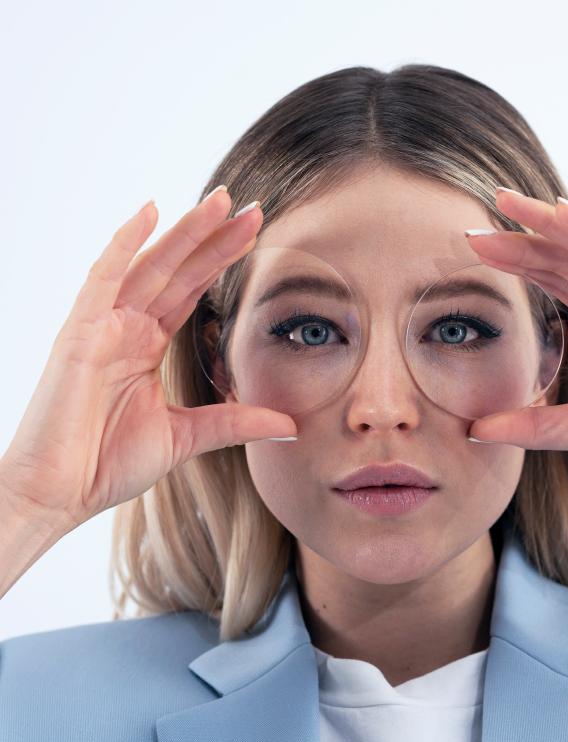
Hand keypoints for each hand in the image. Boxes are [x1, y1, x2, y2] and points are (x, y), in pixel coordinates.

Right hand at [0, 189, 296, 535]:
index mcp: (148, 345)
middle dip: (215, 237)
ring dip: (185, 232)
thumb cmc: (109, 464)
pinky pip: (103, 279)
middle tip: (253, 206)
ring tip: (221, 201)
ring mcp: (101, 326)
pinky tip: (150, 212)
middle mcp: (126, 327)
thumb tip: (290, 426)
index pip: (192, 291)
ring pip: (150, 265)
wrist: (59, 495)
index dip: (223, 261)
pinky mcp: (78, 334)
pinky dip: (125, 245)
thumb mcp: (187, 437)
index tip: (257, 235)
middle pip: (178, 270)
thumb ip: (236, 423)